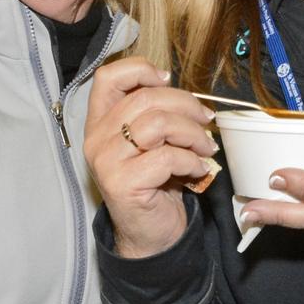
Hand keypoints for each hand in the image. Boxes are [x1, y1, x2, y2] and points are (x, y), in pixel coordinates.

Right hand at [84, 57, 216, 258]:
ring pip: (159, 123)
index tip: (167, 80)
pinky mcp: (123, 183)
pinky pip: (167, 157)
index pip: (108, 77)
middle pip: (146, 98)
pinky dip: (192, 160)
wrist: (150, 234)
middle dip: (186, 105)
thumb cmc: (155, 182)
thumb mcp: (153, 141)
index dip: (141, 70)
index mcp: (100, 121)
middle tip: (207, 120)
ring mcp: (106, 161)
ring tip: (206, 147)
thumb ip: (156, 113)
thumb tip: (181, 90)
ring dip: (193, 133)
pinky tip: (199, 169)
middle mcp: (97, 138)